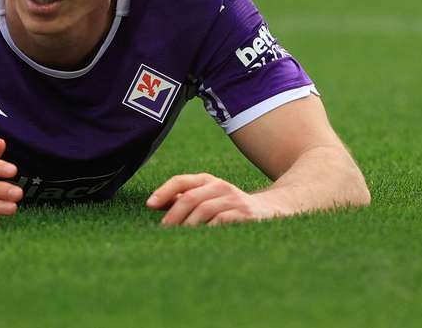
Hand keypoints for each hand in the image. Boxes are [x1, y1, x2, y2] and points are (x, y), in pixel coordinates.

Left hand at [146, 173, 276, 226]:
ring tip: (178, 238)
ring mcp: (234, 199)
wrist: (272, 209)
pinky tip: (199, 240)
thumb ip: (184, 199)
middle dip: (173, 215)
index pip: (181, 181)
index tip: (149, 205)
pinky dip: (207, 230)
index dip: (164, 191)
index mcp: (208, 181)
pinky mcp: (246, 214)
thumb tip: (154, 204)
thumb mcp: (208, 197)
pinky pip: (221, 222)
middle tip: (163, 231)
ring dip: (188, 226)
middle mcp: (220, 186)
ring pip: (204, 210)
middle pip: (190, 198)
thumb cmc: (230, 206)